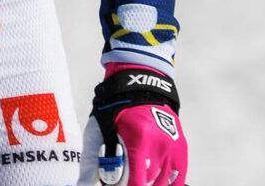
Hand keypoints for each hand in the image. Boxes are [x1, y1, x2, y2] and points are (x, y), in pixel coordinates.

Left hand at [92, 65, 186, 185]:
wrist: (142, 88)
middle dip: (134, 182)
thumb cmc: (116, 111)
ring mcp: (173, 148)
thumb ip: (94, 161)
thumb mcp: (99, 131)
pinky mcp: (181, 150)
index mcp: (139, 139)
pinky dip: (165, 183)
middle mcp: (160, 145)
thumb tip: (83, 185)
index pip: (136, 182)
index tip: (117, 184)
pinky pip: (177, 178)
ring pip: (162, 183)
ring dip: (149, 182)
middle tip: (124, 175)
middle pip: (148, 183)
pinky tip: (153, 180)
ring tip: (136, 173)